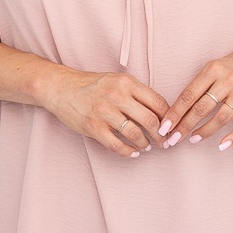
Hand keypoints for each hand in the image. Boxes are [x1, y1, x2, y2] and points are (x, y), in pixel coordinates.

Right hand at [40, 67, 171, 156]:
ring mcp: (104, 112)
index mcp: (126, 83)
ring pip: (135, 134)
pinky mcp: (93, 127)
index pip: (158, 102)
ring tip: (147, 147)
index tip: (171, 127)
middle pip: (151, 120)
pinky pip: (116, 145)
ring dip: (145, 144)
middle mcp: (117, 96)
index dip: (169, 118)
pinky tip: (132, 152)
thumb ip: (136, 93)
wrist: (61, 87)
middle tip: (164, 142)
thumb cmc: (91, 85)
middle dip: (161, 135)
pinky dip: (127, 152)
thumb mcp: (116, 80)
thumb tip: (160, 111)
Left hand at [156, 47, 232, 150]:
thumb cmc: (231, 67)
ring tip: (192, 140)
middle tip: (173, 140)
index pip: (189, 95)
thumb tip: (175, 110)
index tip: (164, 127)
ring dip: (205, 131)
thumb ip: (197, 86)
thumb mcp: (213, 68)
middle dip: (185, 126)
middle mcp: (227, 81)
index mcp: (212, 70)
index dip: (175, 113)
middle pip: (202, 108)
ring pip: (221, 117)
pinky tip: (221, 145)